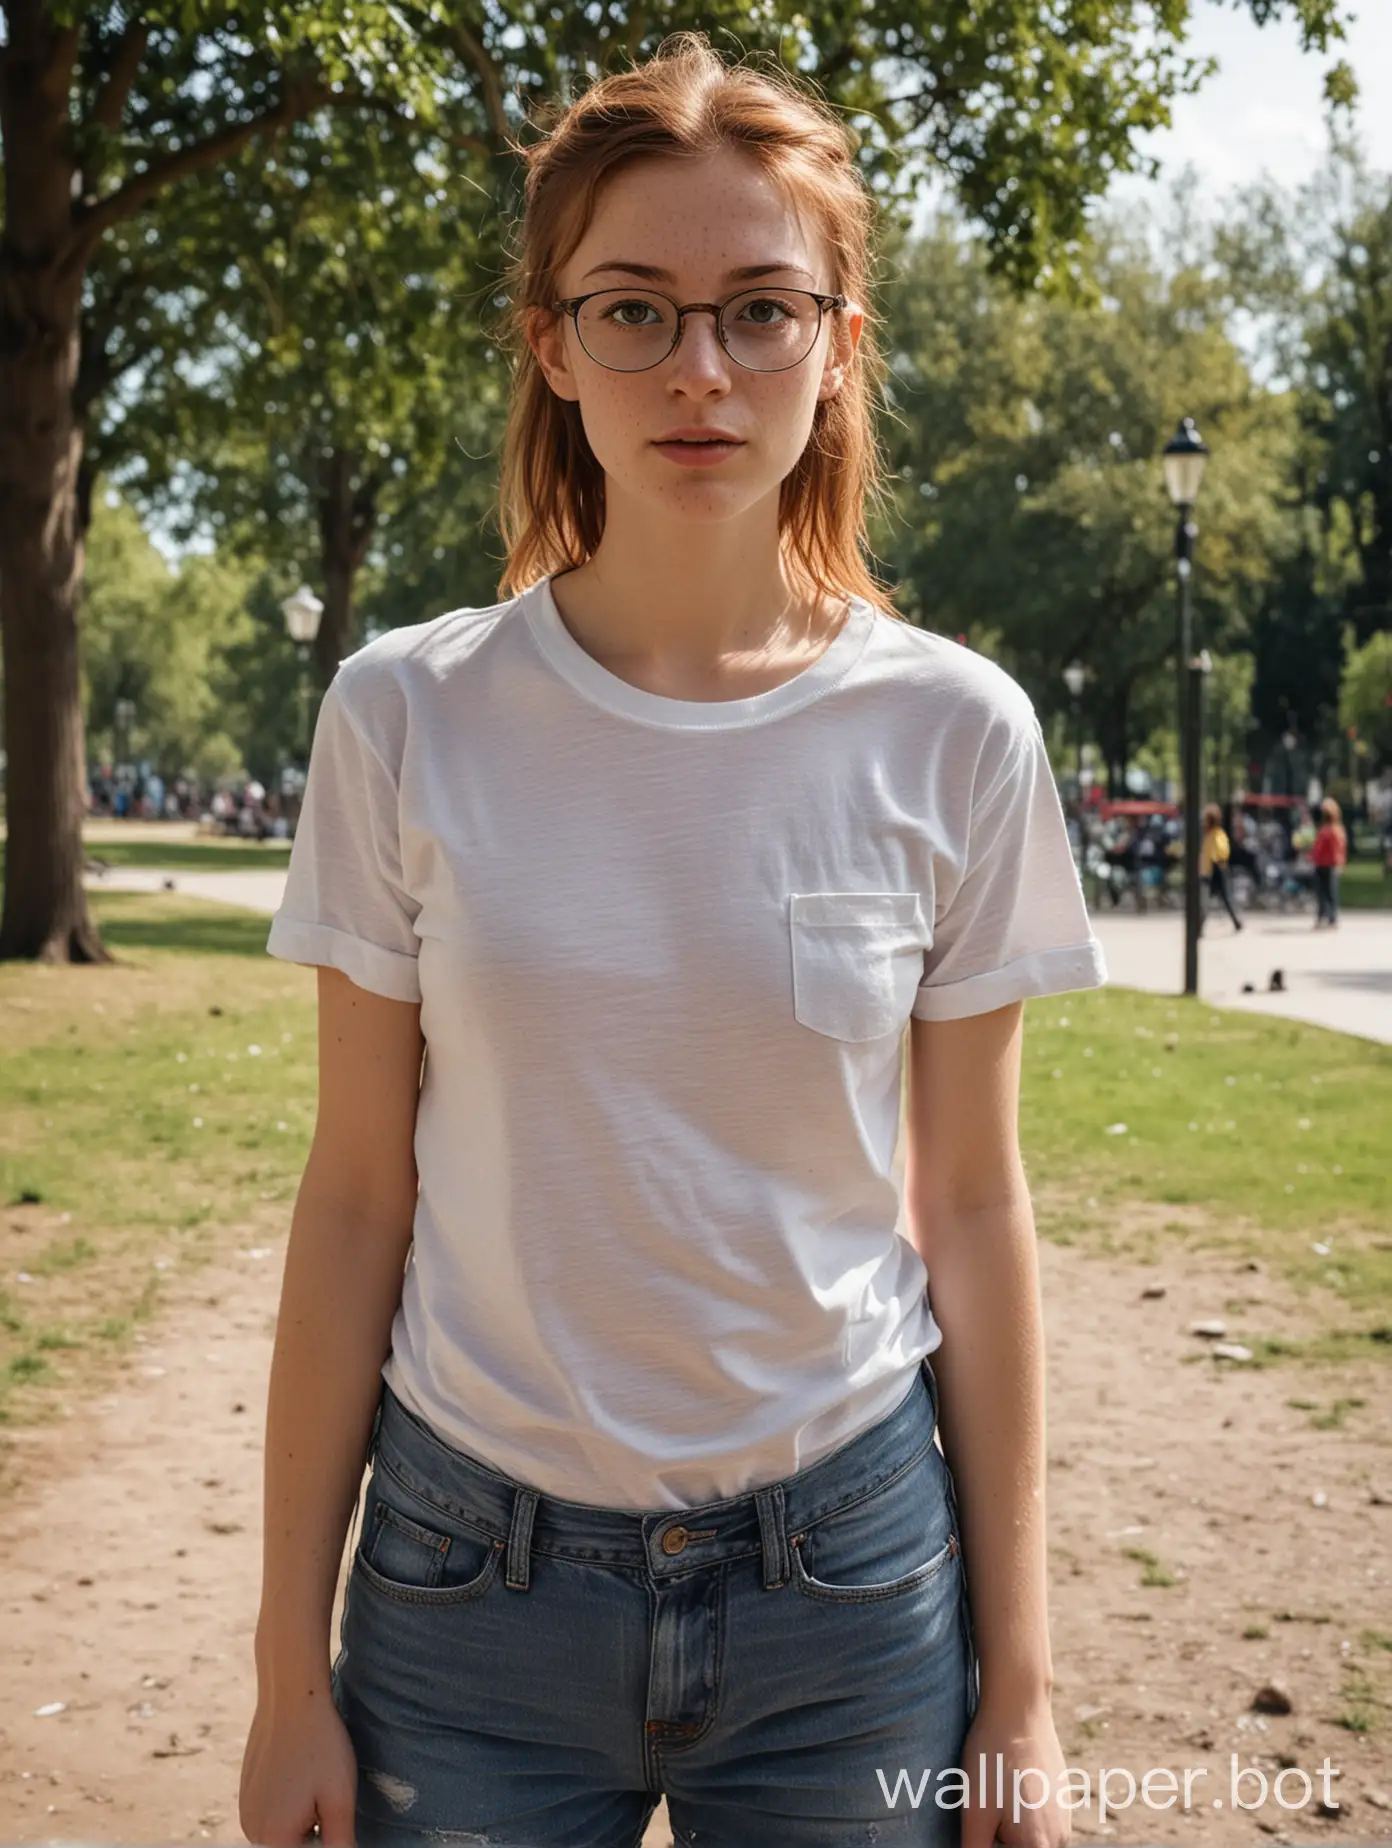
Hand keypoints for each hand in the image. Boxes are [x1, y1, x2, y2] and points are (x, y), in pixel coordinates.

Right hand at [240, 1684, 357, 1846]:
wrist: (291, 1698)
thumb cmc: (320, 1746)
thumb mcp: (340, 1799)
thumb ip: (340, 1844)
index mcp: (275, 1838)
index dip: (327, 1841)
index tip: (333, 1814)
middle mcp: (252, 1830)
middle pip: (292, 1846)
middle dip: (315, 1833)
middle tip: (327, 1796)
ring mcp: (245, 1810)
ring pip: (282, 1831)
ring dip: (303, 1819)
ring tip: (316, 1781)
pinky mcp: (246, 1792)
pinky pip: (271, 1812)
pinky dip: (289, 1804)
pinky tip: (302, 1774)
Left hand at [960, 1692, 1072, 1847]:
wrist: (1020, 1707)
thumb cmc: (993, 1759)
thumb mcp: (975, 1812)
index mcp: (1040, 1847)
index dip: (992, 1843)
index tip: (982, 1827)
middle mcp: (1060, 1838)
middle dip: (999, 1838)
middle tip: (986, 1807)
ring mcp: (1065, 1816)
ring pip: (1030, 1838)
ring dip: (1009, 1827)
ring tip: (994, 1792)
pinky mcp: (1063, 1797)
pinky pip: (1040, 1819)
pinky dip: (1021, 1810)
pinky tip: (1007, 1782)